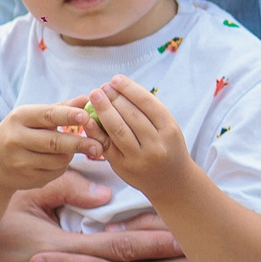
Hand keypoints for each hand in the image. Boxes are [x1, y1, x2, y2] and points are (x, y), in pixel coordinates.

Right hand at [0, 103, 102, 191]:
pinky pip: (55, 172)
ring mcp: (19, 161)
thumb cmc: (20, 133)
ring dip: (71, 155)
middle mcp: (16, 138)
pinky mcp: (26, 178)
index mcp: (19, 117)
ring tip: (71, 149)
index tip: (86, 116)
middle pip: (54, 142)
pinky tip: (56, 161)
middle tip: (98, 145)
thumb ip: (61, 108)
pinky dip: (62, 167)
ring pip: (58, 159)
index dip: (68, 116)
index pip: (47, 115)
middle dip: (80, 143)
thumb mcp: (33, 117)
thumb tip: (86, 99)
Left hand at [80, 76, 193, 198]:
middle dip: (114, 97)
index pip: (147, 103)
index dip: (129, 88)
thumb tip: (120, 89)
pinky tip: (88, 119)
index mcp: (170, 130)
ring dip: (104, 109)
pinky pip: (106, 145)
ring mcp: (138, 157)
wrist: (172, 182)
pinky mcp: (123, 167)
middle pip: (131, 114)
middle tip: (102, 87)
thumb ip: (150, 112)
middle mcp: (156, 145)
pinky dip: (96, 130)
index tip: (116, 79)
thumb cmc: (168, 148)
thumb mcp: (169, 129)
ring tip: (95, 96)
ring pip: (118, 129)